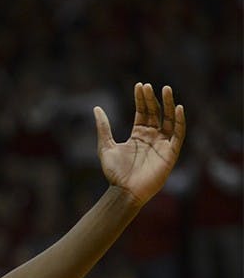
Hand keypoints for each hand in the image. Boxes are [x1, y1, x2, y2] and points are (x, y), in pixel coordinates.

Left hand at [94, 83, 184, 205]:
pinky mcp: (170, 153)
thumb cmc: (114, 173)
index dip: (141, 99)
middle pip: (155, 113)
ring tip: (165, 89)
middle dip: (152, 99)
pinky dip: (180, 121)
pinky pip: (178, 134)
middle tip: (148, 86)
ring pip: (169, 120)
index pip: (142, 112)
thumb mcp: (105, 146)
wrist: (123, 192)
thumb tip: (96, 108)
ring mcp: (162, 144)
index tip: (139, 85)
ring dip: (169, 104)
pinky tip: (179, 108)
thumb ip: (103, 127)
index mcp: (138, 135)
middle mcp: (152, 137)